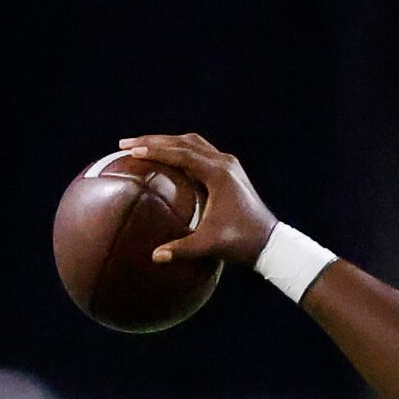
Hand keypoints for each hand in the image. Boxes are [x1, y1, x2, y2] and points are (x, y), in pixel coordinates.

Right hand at [116, 133, 277, 266]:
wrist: (272, 244)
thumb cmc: (242, 244)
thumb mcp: (211, 245)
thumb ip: (182, 250)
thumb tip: (155, 257)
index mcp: (218, 173)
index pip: (180, 153)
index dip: (153, 150)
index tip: (131, 150)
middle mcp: (224, 162)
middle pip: (182, 142)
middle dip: (153, 141)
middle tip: (125, 144)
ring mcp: (229, 164)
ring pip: (192, 143)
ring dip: (167, 143)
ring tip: (142, 147)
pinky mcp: (231, 171)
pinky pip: (201, 153)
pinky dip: (181, 151)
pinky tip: (166, 159)